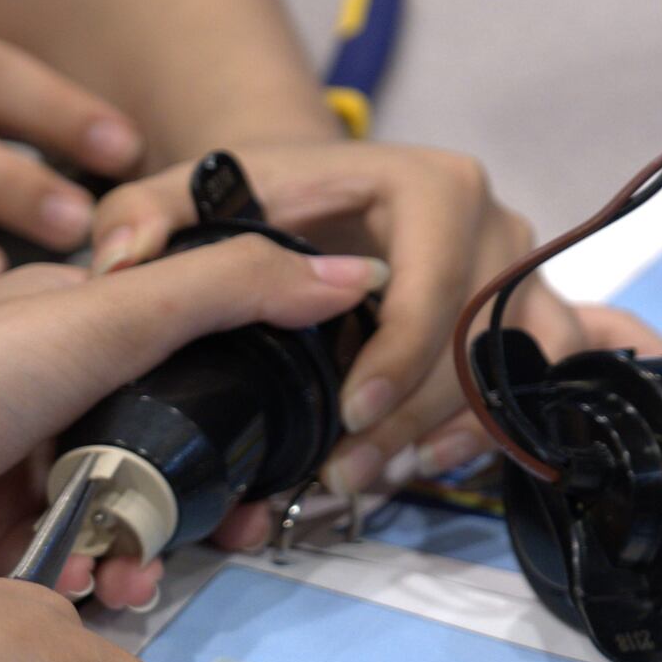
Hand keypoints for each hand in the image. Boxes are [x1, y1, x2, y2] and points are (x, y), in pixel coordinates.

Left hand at [0, 236, 383, 615]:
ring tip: (148, 569)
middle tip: (251, 518)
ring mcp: (36, 467)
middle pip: (183, 434)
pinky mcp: (12, 541)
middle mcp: (63, 387)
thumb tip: (363, 271)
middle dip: (217, 485)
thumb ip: (232, 290)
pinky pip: (94, 562)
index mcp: (82, 314)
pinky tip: (100, 588)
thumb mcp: (104, 316)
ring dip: (158, 546)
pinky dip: (107, 580)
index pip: (204, 335)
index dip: (262, 378)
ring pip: (143, 508)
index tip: (311, 421)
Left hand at [87, 140, 594, 491]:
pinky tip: (420, 461)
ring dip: (450, 433)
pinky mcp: (524, 315)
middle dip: (414, 416)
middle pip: (477, 338)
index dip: (401, 355)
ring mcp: (518, 272)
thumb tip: (129, 263)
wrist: (310, 204)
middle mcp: (492, 222)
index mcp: (428, 185)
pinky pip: (532, 381)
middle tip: (346, 472)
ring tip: (373, 476)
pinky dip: (484, 429)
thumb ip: (140, 218)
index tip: (348, 415)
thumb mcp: (180, 194)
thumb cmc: (252, 201)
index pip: (436, 281)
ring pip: (511, 368)